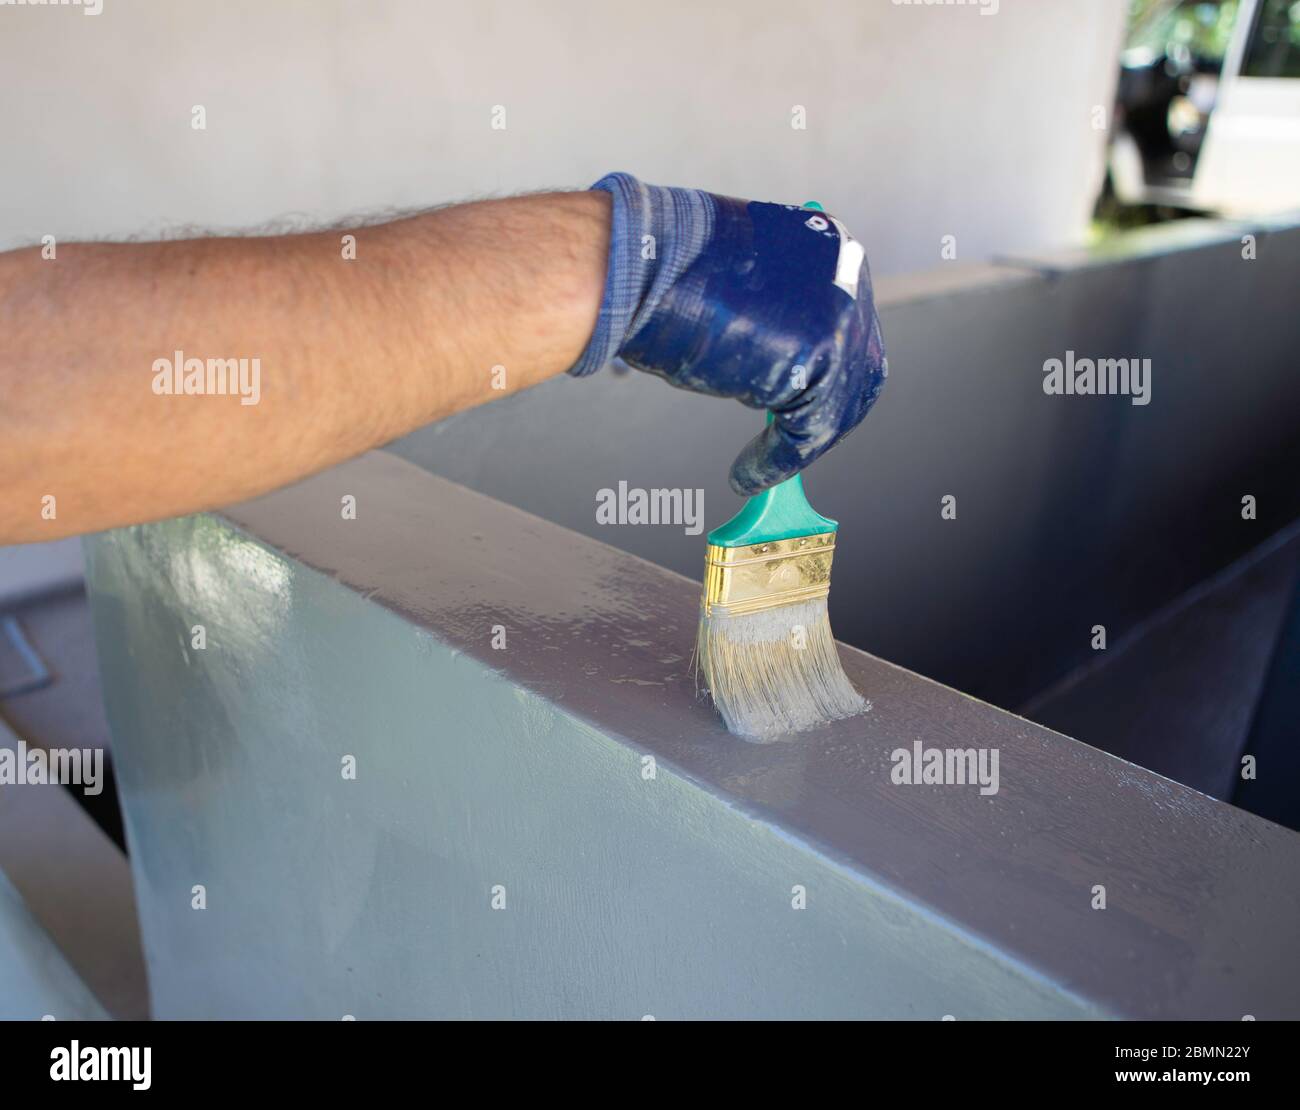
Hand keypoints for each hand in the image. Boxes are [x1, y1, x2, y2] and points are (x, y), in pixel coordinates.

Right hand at [568, 173, 886, 494]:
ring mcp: (841, 313)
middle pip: (856, 372)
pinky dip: (776, 461)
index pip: (850, 333)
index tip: (802, 411)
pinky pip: (809, 429)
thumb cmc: (668, 276)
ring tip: (753, 468)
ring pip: (835, 405)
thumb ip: (776, 317)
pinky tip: (746, 472)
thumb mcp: (743, 292)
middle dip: (821, 416)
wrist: (641, 265)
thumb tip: (787, 367)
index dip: (826, 380)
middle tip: (787, 447)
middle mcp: (847, 276)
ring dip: (793, 446)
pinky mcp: (823, 353)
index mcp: (831, 249)